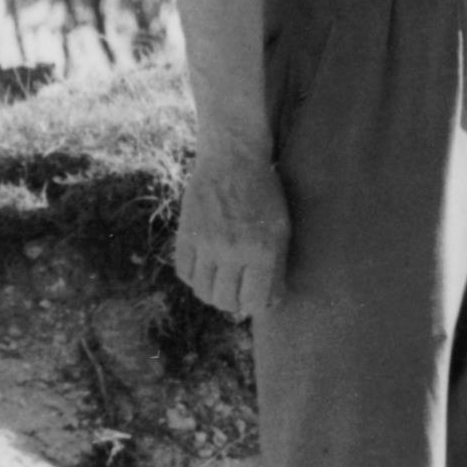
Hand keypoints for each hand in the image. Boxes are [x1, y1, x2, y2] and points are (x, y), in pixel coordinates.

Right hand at [174, 147, 291, 313]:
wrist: (233, 160)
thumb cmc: (266, 196)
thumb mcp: (282, 229)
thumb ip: (276, 267)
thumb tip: (270, 302)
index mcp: (263, 251)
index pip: (254, 302)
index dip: (257, 305)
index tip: (258, 299)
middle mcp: (233, 251)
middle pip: (225, 301)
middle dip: (234, 303)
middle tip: (239, 293)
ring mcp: (206, 243)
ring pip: (202, 291)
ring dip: (212, 293)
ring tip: (223, 284)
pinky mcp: (186, 234)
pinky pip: (184, 272)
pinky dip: (194, 278)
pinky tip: (206, 270)